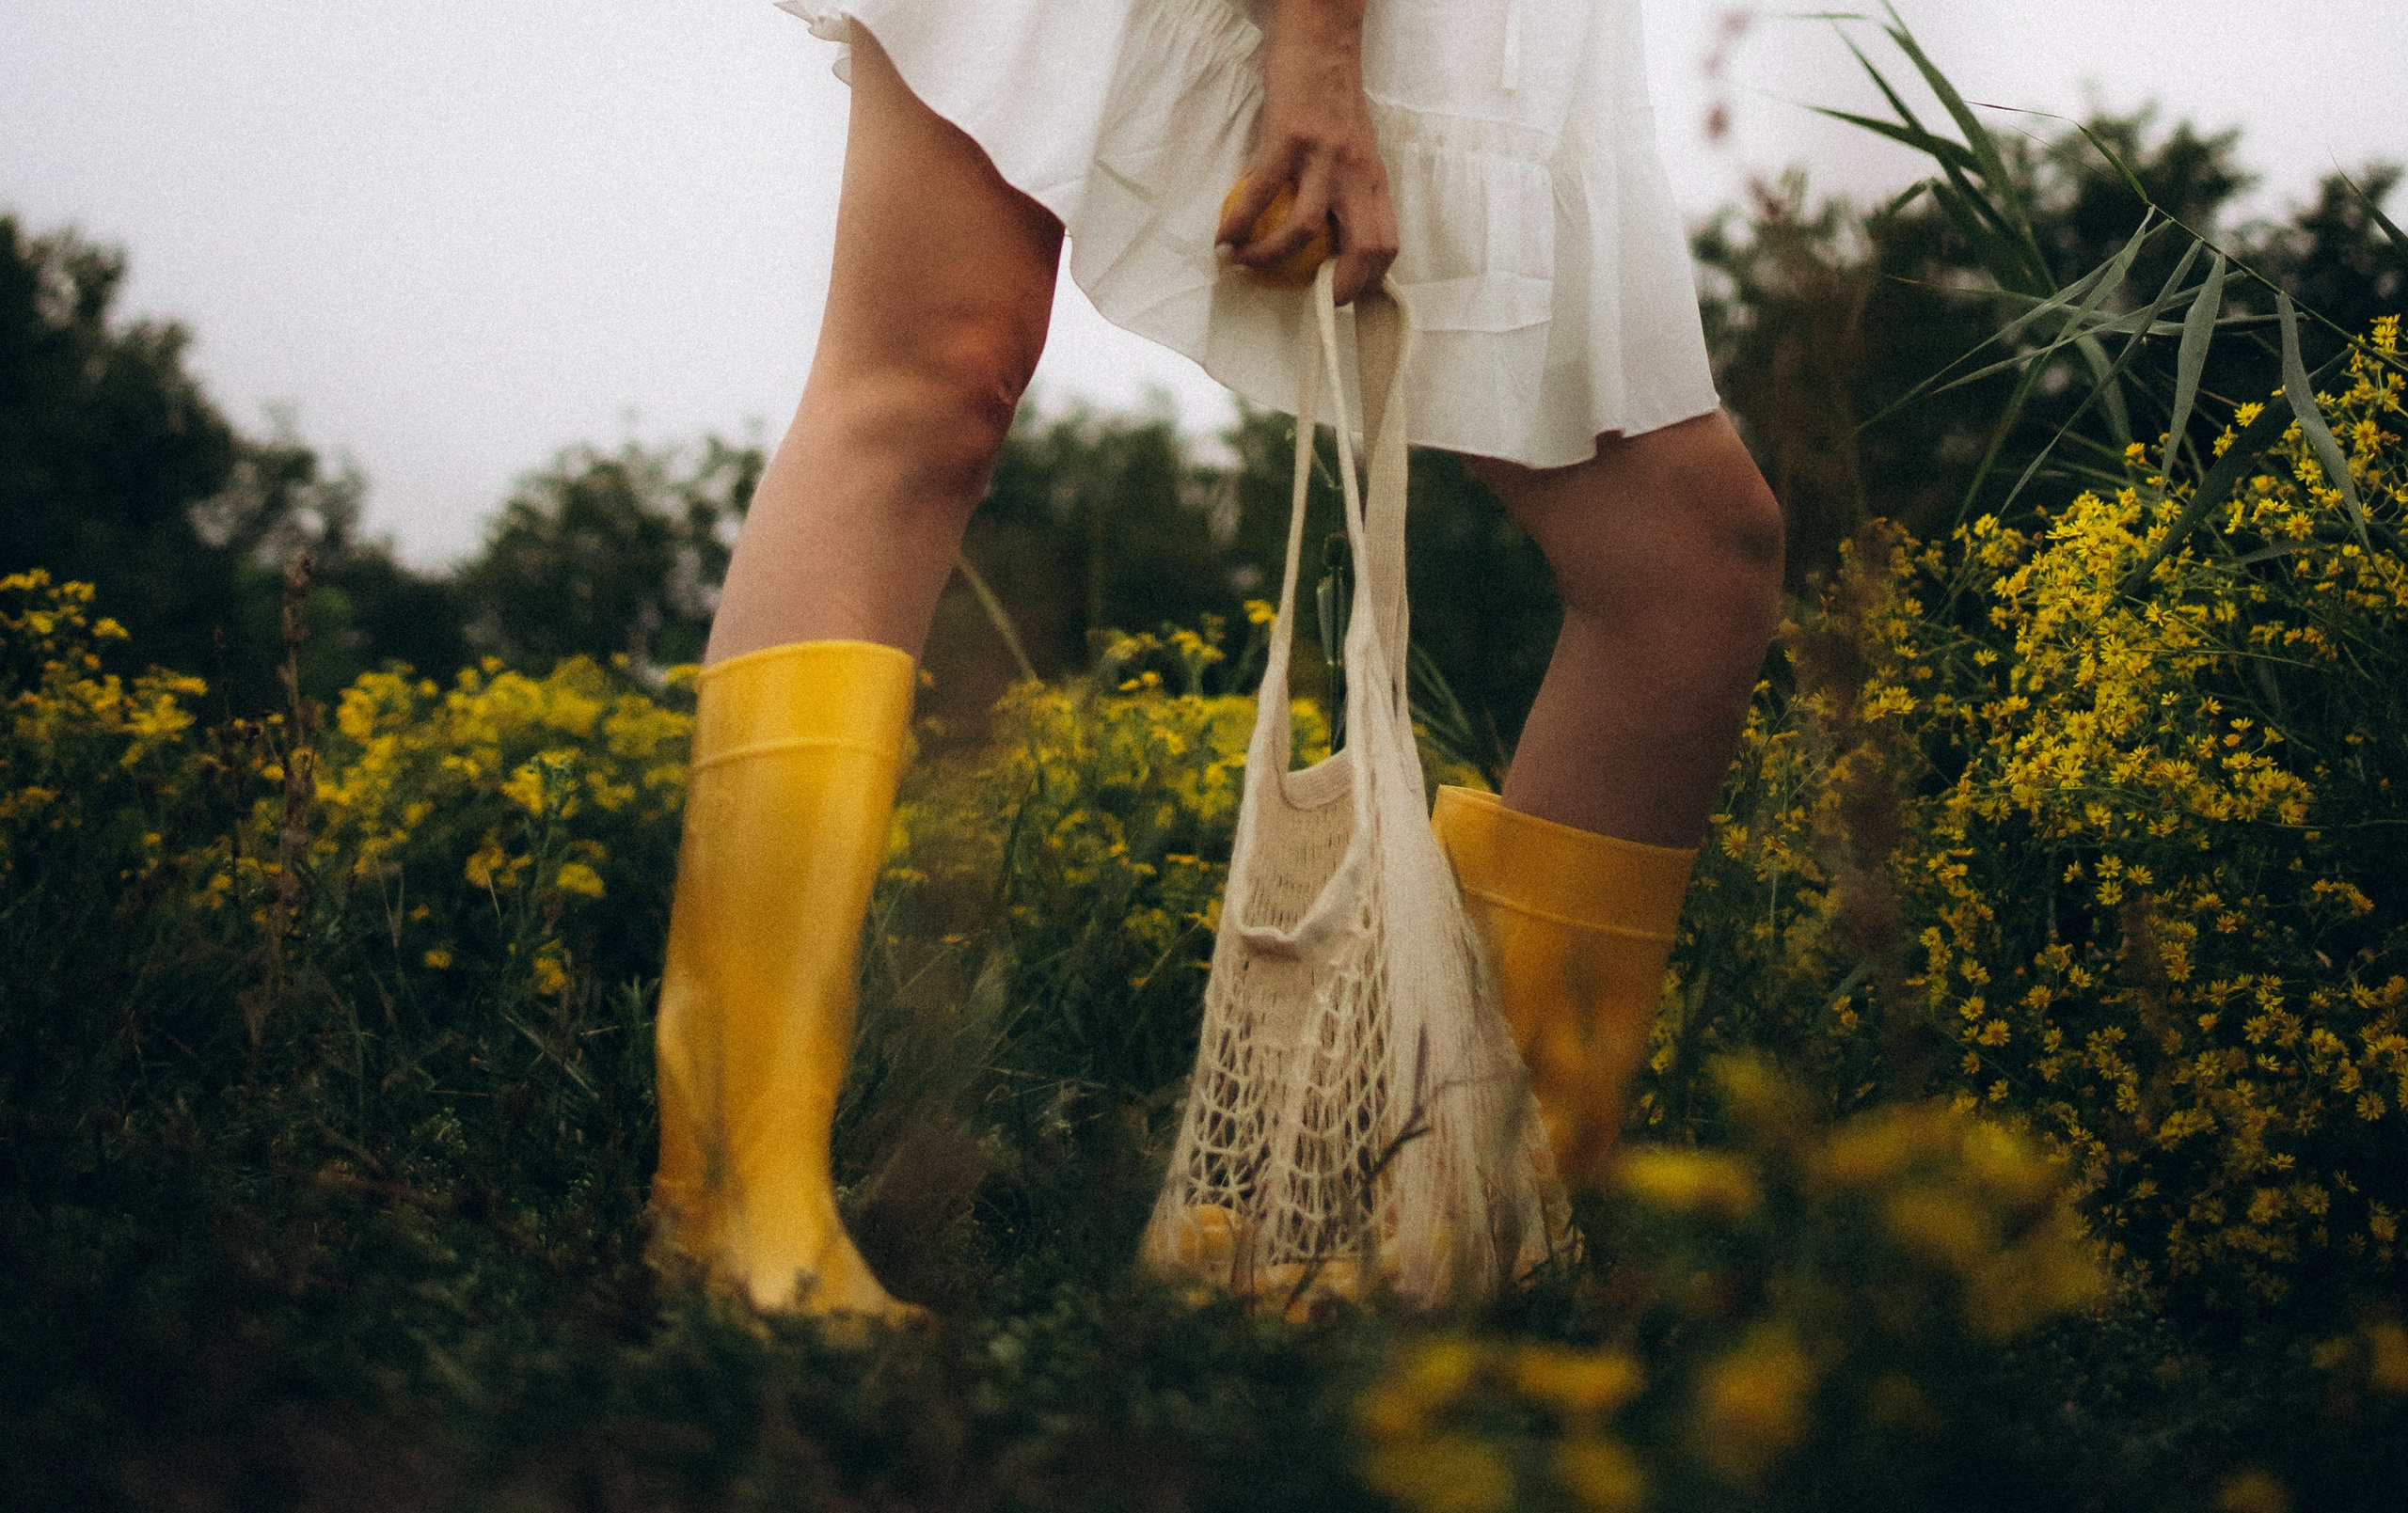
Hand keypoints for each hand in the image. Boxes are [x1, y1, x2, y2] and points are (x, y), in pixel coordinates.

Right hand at [1216, 1, 1397, 305]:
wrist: (1320, 40)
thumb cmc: (1331, 95)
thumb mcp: (1354, 147)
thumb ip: (1349, 188)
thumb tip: (1328, 234)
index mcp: (1375, 178)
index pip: (1387, 243)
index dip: (1367, 281)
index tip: (1338, 298)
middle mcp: (1358, 173)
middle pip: (1365, 248)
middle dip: (1337, 289)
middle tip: (1305, 303)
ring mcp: (1325, 157)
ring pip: (1306, 229)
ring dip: (1272, 259)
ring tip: (1245, 266)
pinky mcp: (1290, 139)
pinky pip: (1261, 194)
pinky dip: (1240, 224)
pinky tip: (1224, 240)